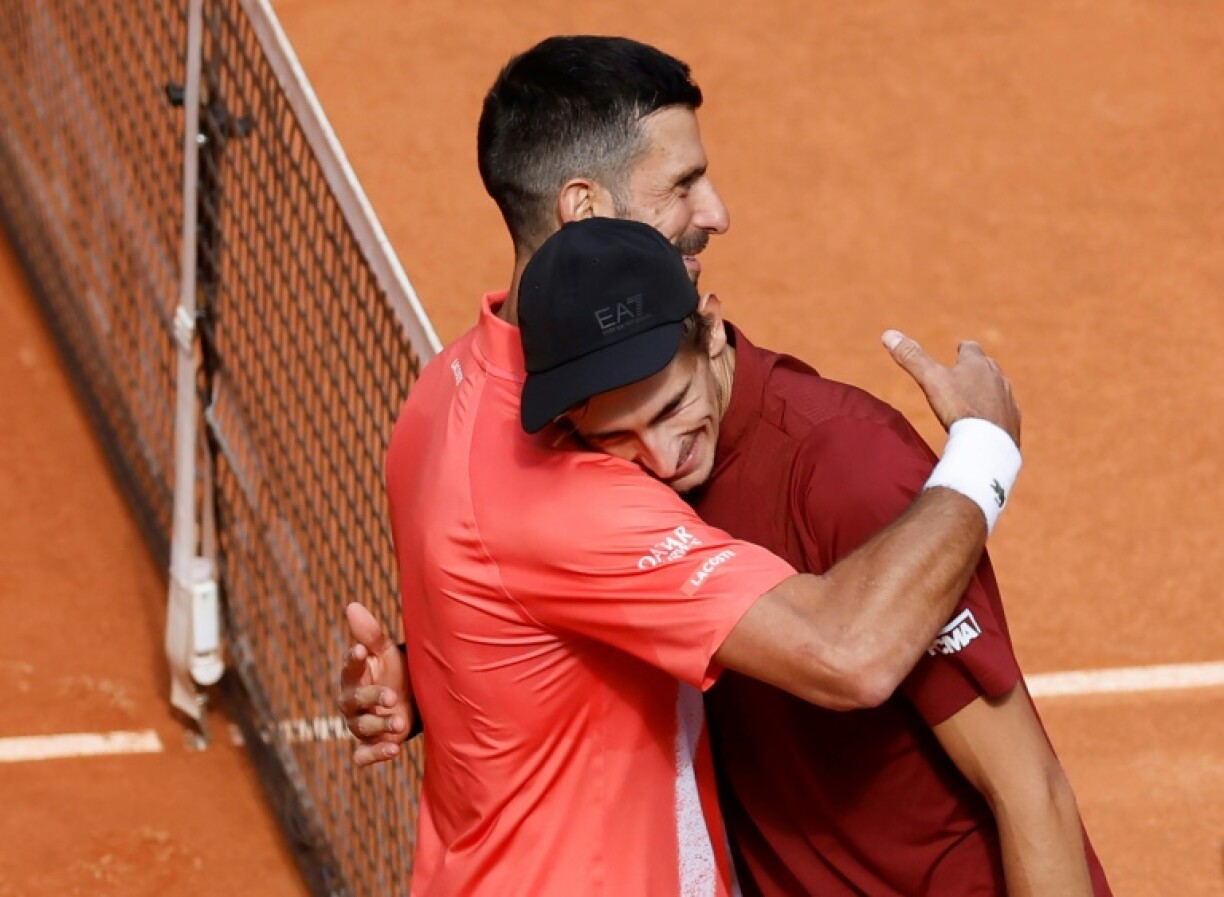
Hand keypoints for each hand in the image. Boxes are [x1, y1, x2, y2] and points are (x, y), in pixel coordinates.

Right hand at [338, 602, 412, 766]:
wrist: (411, 701)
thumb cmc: (393, 672)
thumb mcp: (386, 653)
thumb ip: (370, 634)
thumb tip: (351, 605)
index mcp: (355, 677)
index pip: (350, 668)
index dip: (353, 660)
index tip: (360, 650)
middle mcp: (352, 702)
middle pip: (354, 701)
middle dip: (372, 699)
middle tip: (393, 697)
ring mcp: (360, 724)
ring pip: (362, 728)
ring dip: (381, 726)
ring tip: (401, 723)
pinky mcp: (369, 745)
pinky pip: (364, 755)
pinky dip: (375, 755)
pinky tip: (394, 750)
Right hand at [882, 330, 1020, 445]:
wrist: (988, 441)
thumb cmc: (958, 407)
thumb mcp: (930, 380)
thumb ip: (912, 358)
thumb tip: (888, 334)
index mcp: (977, 363)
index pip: (971, 348)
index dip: (964, 349)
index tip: (960, 348)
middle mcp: (997, 376)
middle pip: (988, 366)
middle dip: (977, 368)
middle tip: (966, 372)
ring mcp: (1007, 399)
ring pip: (998, 388)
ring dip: (988, 390)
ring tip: (976, 398)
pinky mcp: (1013, 420)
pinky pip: (1005, 412)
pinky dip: (996, 413)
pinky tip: (988, 422)